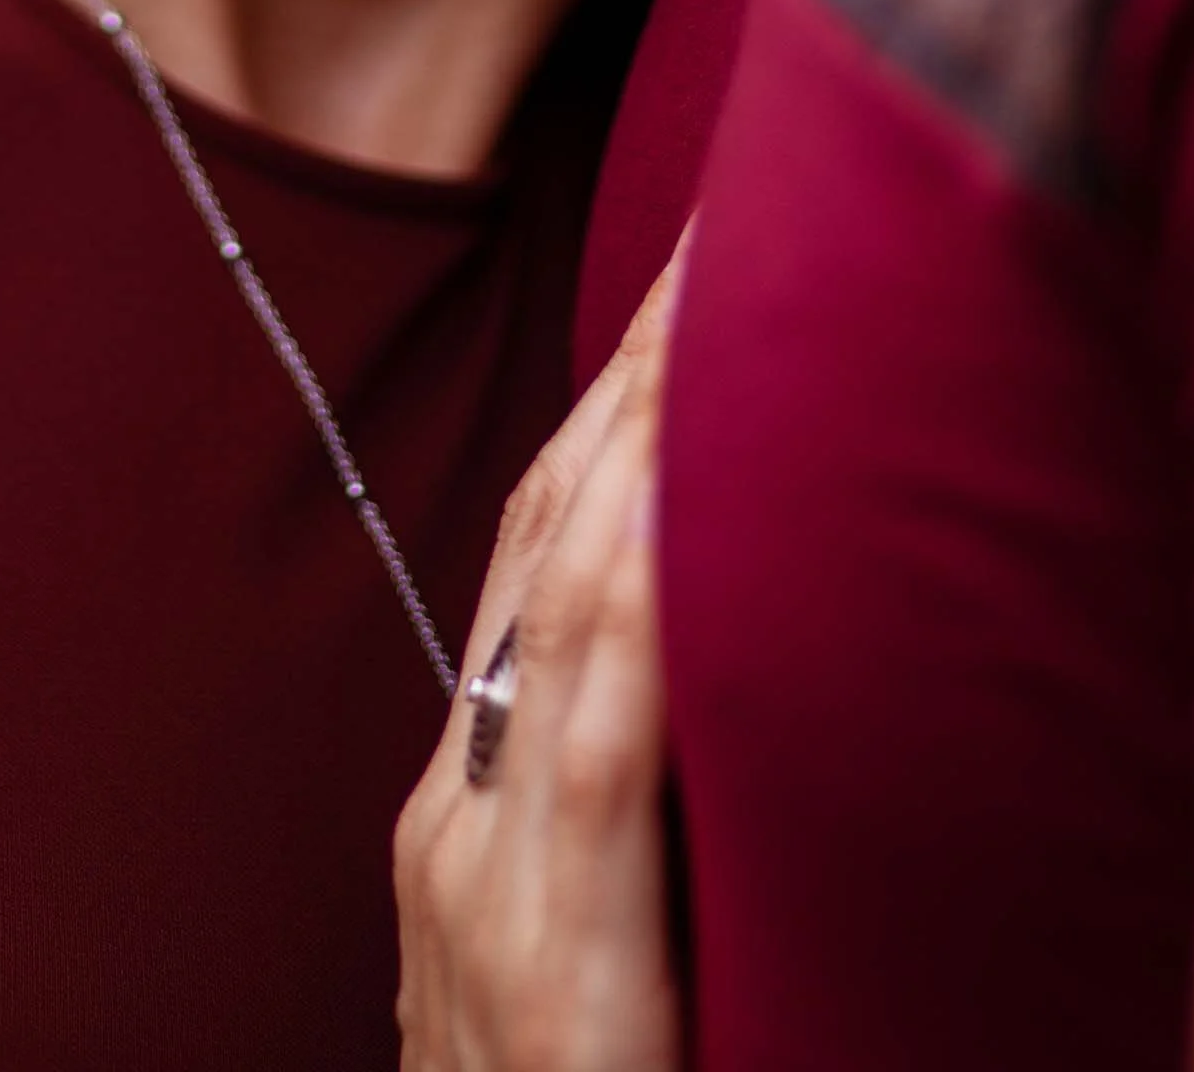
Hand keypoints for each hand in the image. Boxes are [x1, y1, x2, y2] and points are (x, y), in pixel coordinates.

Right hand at [395, 251, 686, 1071]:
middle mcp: (460, 816)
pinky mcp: (551, 984)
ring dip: (652, 436)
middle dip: (642, 366)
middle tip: (733, 210)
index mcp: (473, 803)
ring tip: (726, 292)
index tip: (707, 268)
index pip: (549, 547)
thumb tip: (708, 677)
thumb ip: (619, 831)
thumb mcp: (583, 959)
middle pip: (553, 534)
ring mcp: (485, 891)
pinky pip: (596, 762)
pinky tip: (685, 506)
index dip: (623, 400)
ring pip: (569, 608)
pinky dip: (638, 616)